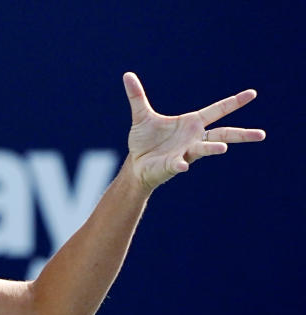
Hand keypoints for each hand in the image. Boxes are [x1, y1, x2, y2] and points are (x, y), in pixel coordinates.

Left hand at [123, 72, 265, 190]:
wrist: (136, 164)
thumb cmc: (145, 141)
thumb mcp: (141, 116)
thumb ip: (137, 96)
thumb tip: (127, 75)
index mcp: (191, 123)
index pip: (217, 110)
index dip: (234, 102)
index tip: (252, 94)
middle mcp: (194, 138)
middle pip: (223, 134)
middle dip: (241, 134)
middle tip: (261, 134)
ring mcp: (186, 153)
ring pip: (205, 150)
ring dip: (213, 149)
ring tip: (223, 149)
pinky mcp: (173, 166)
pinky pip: (179, 165)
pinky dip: (180, 165)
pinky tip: (183, 167)